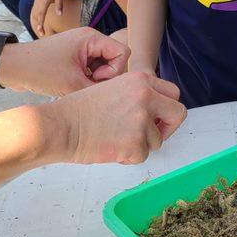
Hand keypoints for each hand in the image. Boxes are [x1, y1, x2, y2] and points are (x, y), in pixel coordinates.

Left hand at [0, 26, 131, 94]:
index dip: (115, 70)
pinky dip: (86, 79)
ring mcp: (81, 48)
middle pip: (114, 59)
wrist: (12, 68)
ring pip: (103, 66)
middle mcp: (89, 40)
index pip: (123, 52)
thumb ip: (99, 89)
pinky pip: (92, 68)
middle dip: (105, 76)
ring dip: (94, 79)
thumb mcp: (73, 84)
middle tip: (86, 85)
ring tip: (77, 87)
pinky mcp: (74, 57)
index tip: (95, 78)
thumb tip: (116, 96)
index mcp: (91, 38)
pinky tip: (72, 86)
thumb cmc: (40, 71)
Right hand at [30, 0, 63, 37]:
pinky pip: (35, 13)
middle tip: (42, 35)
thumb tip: (60, 14)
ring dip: (37, 23)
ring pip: (34, 15)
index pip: (41, 13)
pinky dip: (36, 19)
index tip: (40, 29)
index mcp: (43, 1)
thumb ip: (59, 5)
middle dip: (38, 25)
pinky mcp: (36, 4)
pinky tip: (40, 26)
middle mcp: (38, 3)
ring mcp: (36, 3)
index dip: (40, 22)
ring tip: (42, 32)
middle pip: (36, 16)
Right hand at [40, 71, 186, 164]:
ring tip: (114, 139)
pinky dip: (128, 157)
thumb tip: (157, 112)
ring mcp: (142, 120)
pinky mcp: (135, 143)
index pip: (173, 93)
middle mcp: (145, 96)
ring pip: (157, 140)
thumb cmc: (79, 110)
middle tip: (151, 135)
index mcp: (140, 80)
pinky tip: (110, 148)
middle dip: (167, 127)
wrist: (59, 126)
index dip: (166, 108)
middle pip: (178, 114)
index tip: (157, 118)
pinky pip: (142, 156)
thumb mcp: (113, 88)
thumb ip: (137, 95)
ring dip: (140, 145)